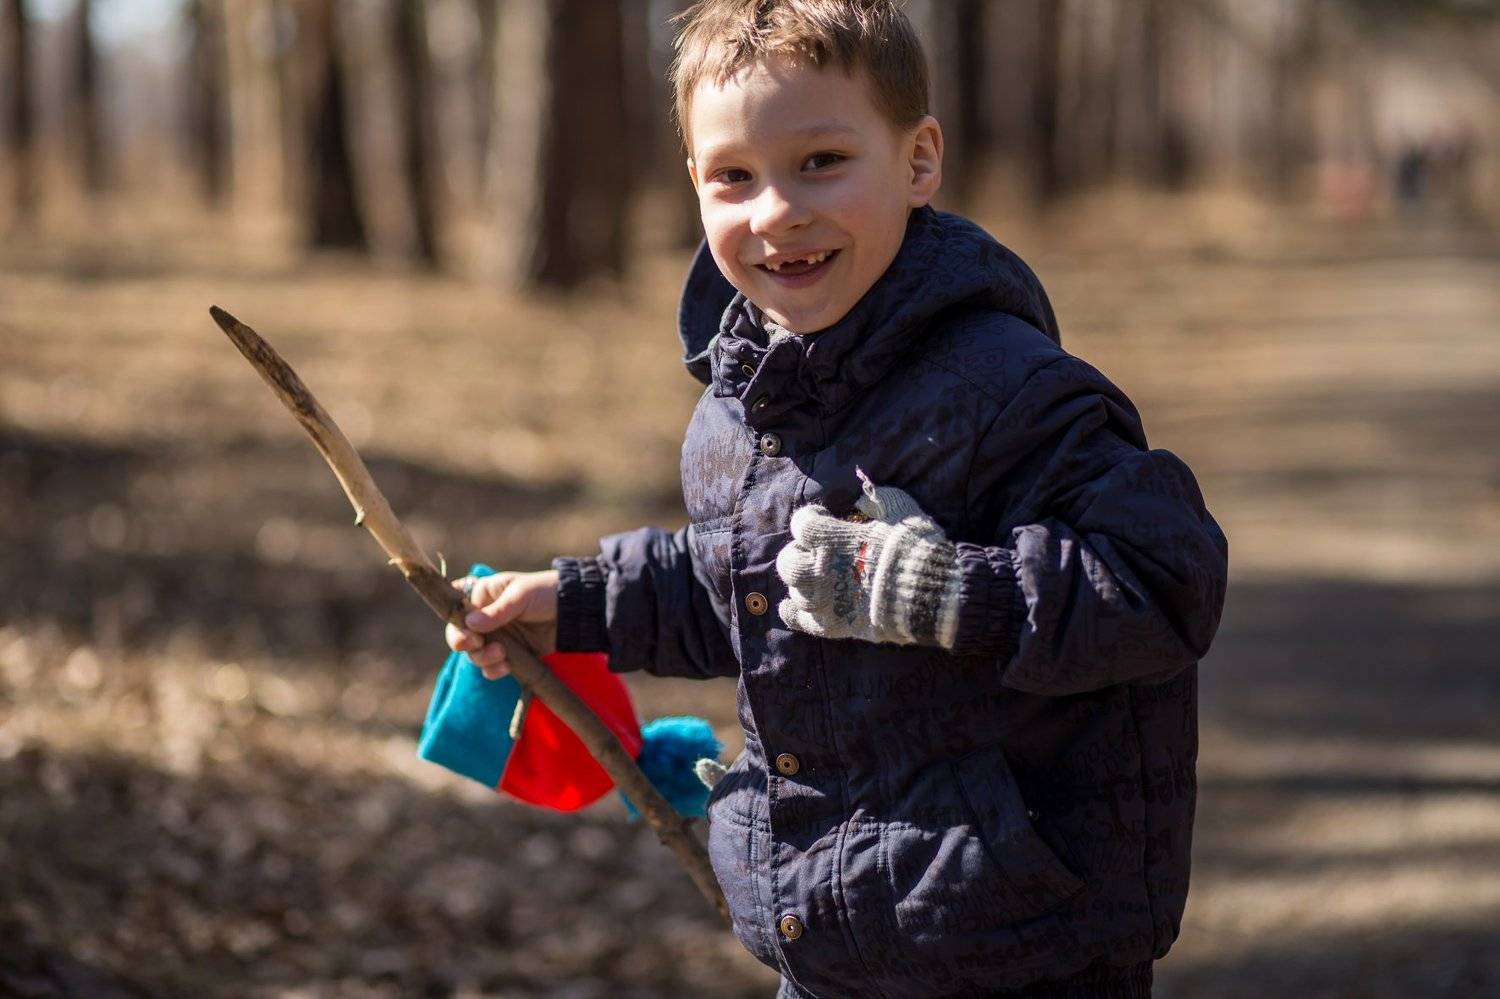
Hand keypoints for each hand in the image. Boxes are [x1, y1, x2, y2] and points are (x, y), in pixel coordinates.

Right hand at [445, 569, 559, 678]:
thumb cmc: (546, 592)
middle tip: (477, 645)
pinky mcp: (511, 653)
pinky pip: (492, 667)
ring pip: (476, 654)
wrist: (576, 611)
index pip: (458, 612)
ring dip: (483, 658)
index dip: (457, 626)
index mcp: (484, 596)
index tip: (468, 635)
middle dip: (466, 644)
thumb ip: (496, 611)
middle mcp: (486, 618)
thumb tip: (469, 624)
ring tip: (502, 654)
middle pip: (461, 636)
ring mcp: (498, 637)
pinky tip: (507, 666)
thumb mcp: (520, 595)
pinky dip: (494, 670)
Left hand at [775, 473, 960, 647]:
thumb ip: (877, 499)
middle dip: (798, 552)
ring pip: (794, 589)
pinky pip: (798, 619)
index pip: (802, 523)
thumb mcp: (899, 509)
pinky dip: (792, 612)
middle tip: (815, 551)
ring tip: (818, 578)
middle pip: (787, 559)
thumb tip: (867, 494)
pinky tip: (793, 606)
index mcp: (830, 538)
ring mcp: (822, 599)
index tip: (824, 517)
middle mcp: (818, 568)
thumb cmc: (913, 548)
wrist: (926, 595)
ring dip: (804, 581)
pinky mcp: (830, 625)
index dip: (811, 517)